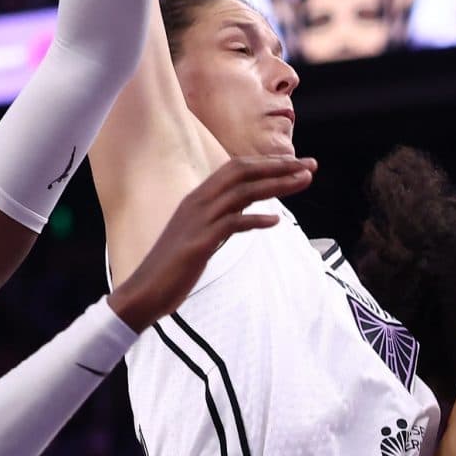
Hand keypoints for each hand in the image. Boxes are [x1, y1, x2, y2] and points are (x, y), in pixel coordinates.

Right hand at [107, 154, 314, 329]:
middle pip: (243, 171)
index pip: (237, 168)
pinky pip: (231, 224)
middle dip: (279, 166)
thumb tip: (245, 213)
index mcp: (199, 197)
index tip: (297, 165)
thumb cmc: (174, 267)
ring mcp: (198, 220)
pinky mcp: (199, 243)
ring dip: (276, 185)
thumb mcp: (202, 236)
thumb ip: (222, 220)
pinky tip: (276, 221)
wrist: (144, 291)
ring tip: (303, 182)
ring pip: (242, 192)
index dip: (269, 164)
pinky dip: (255, 219)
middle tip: (311, 165)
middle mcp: (198, 201)